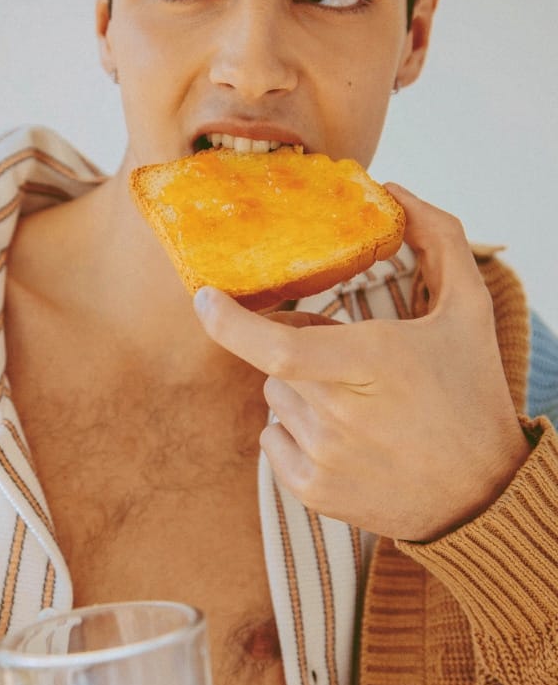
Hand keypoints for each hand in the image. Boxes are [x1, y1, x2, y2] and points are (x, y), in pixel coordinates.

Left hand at [193, 184, 529, 541]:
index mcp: (371, 362)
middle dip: (303, 354)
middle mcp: (340, 413)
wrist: (481, 493)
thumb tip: (397, 192)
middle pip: (277, 364)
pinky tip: (344, 440)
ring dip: (301, 394)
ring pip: (276, 400)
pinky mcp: (313, 492)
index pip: (277, 346)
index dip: (229, 323)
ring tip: (359, 408)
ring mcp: (324, 458)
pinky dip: (295, 433)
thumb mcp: (469, 308)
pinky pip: (272, 442)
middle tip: (352, 367)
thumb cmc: (471, 393)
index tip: (203, 297)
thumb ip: (439, 239)